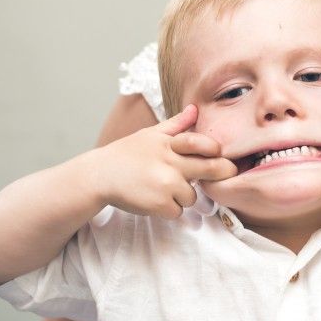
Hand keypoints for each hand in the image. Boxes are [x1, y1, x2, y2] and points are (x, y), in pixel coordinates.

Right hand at [93, 105, 236, 218]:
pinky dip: (169, 209)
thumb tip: (195, 109)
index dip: (216, 151)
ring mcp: (167, 184)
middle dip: (221, 172)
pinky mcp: (160, 204)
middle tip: (220, 174)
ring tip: (163, 188)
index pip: (207, 145)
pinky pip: (178, 211)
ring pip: (193, 196)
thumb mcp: (150, 134)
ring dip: (183, 196)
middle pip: (213, 169)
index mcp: (171, 144)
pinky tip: (154, 199)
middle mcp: (172, 163)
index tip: (216, 155)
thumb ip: (176, 124)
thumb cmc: (126, 154)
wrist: (98, 176)